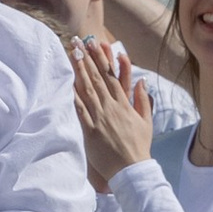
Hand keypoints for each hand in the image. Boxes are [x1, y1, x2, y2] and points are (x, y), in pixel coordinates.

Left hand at [70, 39, 157, 192]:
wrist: (131, 170)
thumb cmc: (139, 147)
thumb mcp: (146, 121)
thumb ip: (143, 100)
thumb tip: (141, 81)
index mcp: (124, 104)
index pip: (110, 76)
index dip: (101, 58)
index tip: (94, 44)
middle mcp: (111, 108)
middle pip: (96, 78)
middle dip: (86, 58)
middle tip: (77, 41)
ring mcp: (100, 119)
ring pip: (87, 90)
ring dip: (78, 70)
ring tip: (71, 54)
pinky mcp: (90, 131)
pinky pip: (80, 111)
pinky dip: (73, 96)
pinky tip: (66, 83)